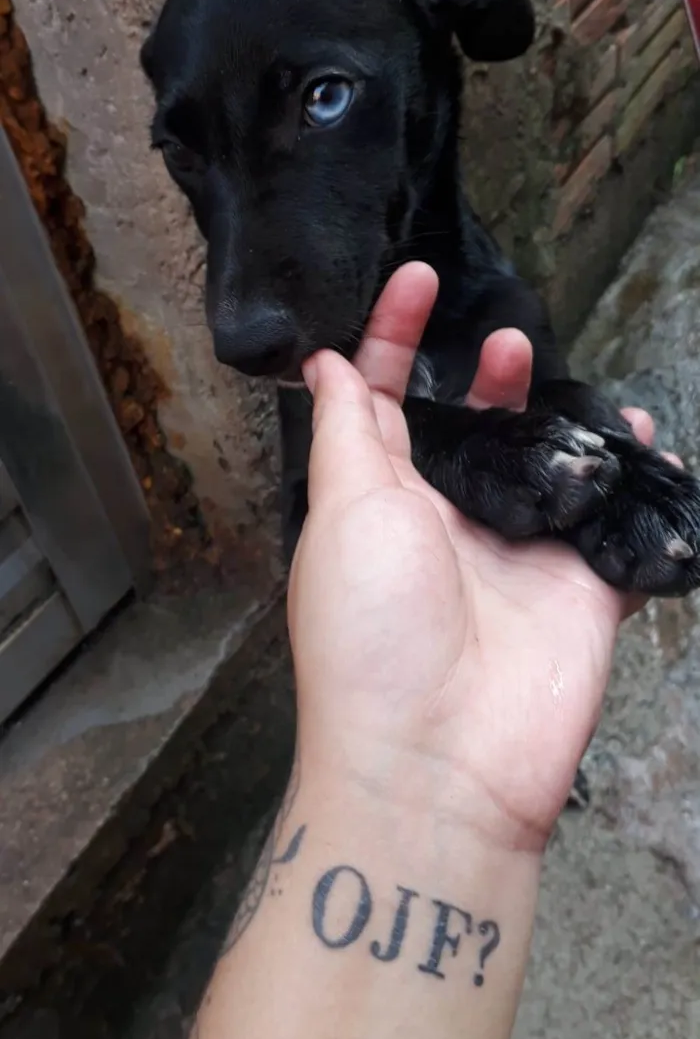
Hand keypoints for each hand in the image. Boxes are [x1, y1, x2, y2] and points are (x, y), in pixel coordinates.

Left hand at [289, 263, 673, 852]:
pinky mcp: (581, 589)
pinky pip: (615, 520)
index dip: (395, 335)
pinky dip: (636, 477)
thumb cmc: (372, 630)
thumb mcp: (345, 513)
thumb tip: (321, 363)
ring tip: (573, 382)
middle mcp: (448, 522)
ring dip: (562, 418)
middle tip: (510, 339)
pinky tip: (646, 439)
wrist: (443, 762)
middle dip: (489, 374)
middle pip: (475, 426)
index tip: (417, 276)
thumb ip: (348, 433)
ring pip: (548, 465)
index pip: (385, 398)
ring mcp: (518, 555)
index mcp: (380, 501)